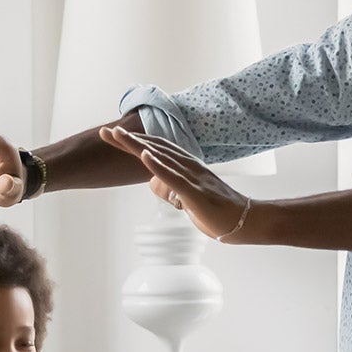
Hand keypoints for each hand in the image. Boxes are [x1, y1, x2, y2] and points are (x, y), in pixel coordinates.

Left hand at [101, 126, 251, 239]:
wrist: (246, 221)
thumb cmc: (219, 212)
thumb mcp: (190, 198)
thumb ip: (174, 189)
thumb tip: (158, 187)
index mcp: (188, 167)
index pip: (157, 149)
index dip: (135, 141)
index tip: (114, 136)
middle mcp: (190, 167)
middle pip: (155, 148)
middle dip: (128, 139)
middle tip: (105, 131)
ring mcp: (193, 178)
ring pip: (161, 157)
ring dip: (138, 145)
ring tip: (117, 135)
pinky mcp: (195, 192)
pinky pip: (174, 177)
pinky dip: (157, 165)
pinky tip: (144, 155)